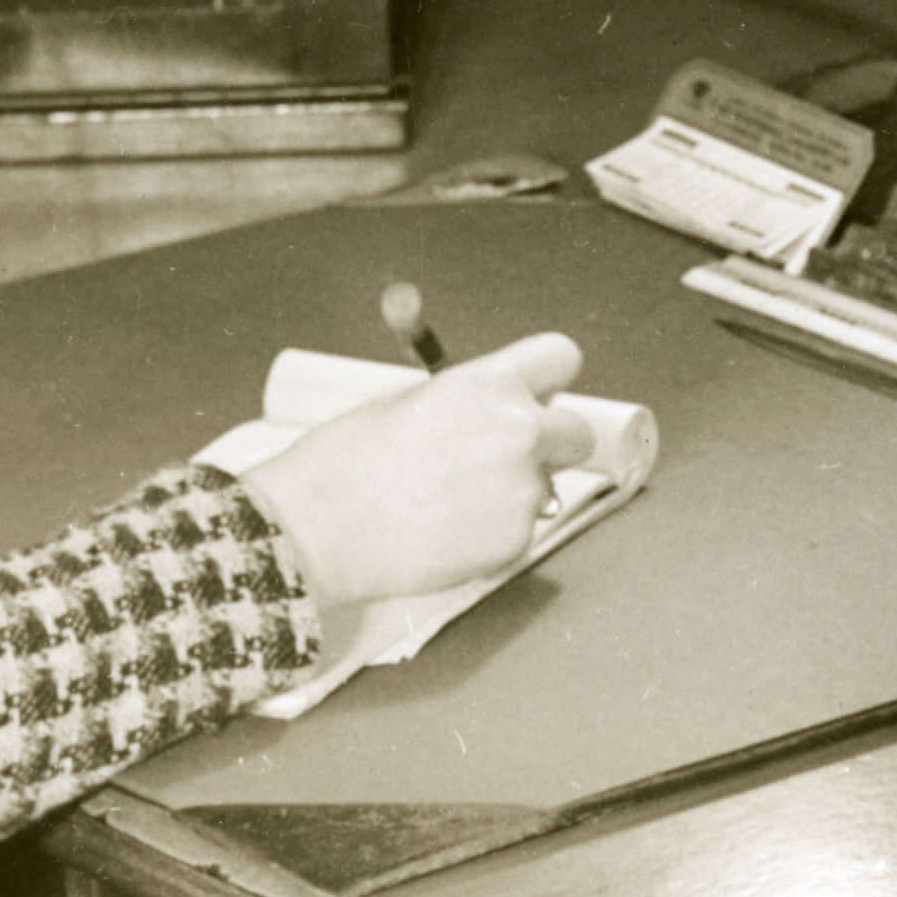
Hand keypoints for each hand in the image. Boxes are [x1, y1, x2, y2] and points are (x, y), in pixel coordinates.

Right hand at [226, 331, 594, 606]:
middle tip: (501, 459)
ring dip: (513, 492)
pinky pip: (520, 529)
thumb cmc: (348, 460)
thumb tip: (504, 406)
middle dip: (550, 444)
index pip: (562, 356)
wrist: (319, 528)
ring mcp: (523, 490)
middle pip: (576, 432)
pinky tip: (443, 532)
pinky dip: (492, 533)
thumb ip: (470, 400)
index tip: (537, 395)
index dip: (548, 379)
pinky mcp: (516, 540)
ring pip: (545, 486)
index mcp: (488, 383)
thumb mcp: (409, 400)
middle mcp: (519, 431)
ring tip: (447, 502)